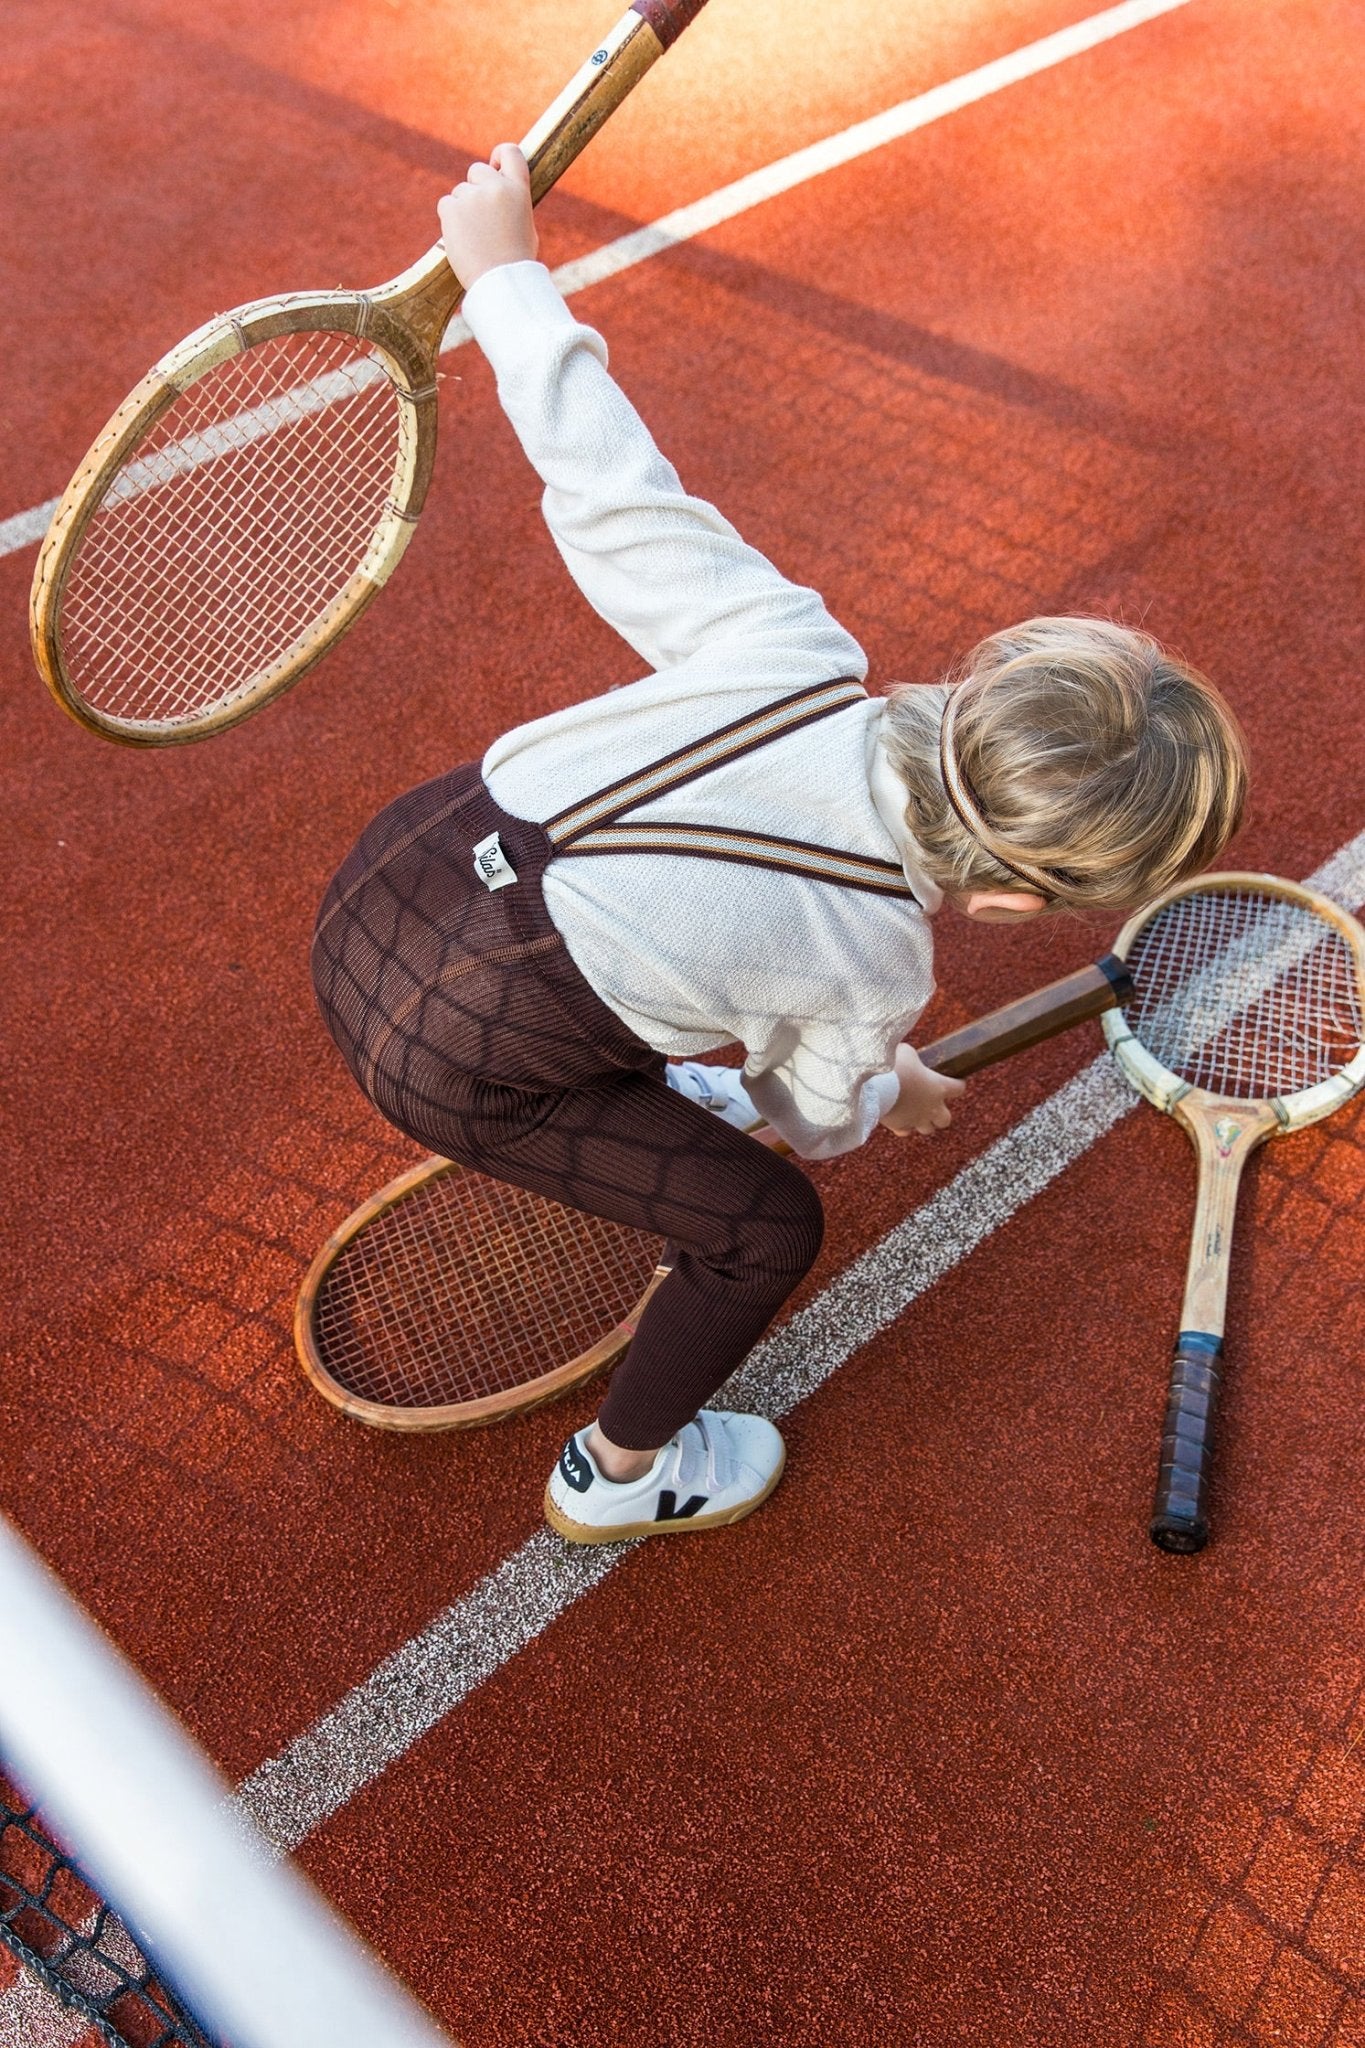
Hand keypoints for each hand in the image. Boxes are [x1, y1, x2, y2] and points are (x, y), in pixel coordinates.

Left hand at [437, 144, 538, 292]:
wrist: (500, 283)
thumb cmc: (515, 261)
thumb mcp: (524, 225)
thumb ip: (511, 202)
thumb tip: (498, 191)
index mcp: (519, 190)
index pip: (510, 152)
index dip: (499, 155)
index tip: (494, 165)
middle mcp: (496, 187)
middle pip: (476, 171)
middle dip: (475, 188)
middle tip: (480, 217)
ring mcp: (473, 197)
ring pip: (460, 192)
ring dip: (463, 209)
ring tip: (475, 237)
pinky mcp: (452, 208)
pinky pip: (446, 204)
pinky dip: (450, 219)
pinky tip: (462, 238)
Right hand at [879, 1043, 965, 1137]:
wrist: (875, 1085)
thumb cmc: (895, 1066)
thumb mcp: (907, 1052)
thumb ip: (914, 1058)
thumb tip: (911, 1057)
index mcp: (939, 1087)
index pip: (959, 1088)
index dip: (957, 1084)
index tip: (953, 1081)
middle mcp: (932, 1107)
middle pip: (946, 1119)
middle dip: (941, 1113)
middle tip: (932, 1103)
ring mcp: (916, 1119)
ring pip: (927, 1129)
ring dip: (923, 1121)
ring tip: (915, 1111)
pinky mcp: (899, 1126)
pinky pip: (905, 1130)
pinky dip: (904, 1125)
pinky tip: (899, 1117)